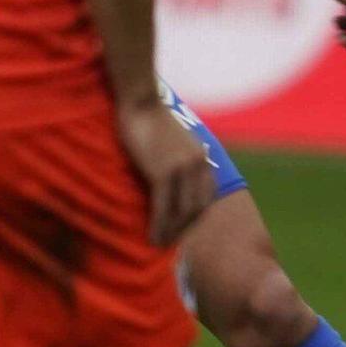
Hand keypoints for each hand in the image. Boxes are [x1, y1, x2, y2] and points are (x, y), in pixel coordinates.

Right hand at [117, 98, 215, 245]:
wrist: (140, 101)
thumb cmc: (150, 120)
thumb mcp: (174, 142)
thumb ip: (180, 160)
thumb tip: (174, 180)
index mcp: (202, 158)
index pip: (206, 197)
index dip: (195, 217)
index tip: (183, 230)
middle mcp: (198, 165)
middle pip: (197, 208)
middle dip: (185, 229)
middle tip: (170, 243)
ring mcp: (182, 169)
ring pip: (182, 212)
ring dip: (172, 232)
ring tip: (159, 245)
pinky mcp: (163, 172)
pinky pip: (163, 207)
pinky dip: (159, 225)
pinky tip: (152, 236)